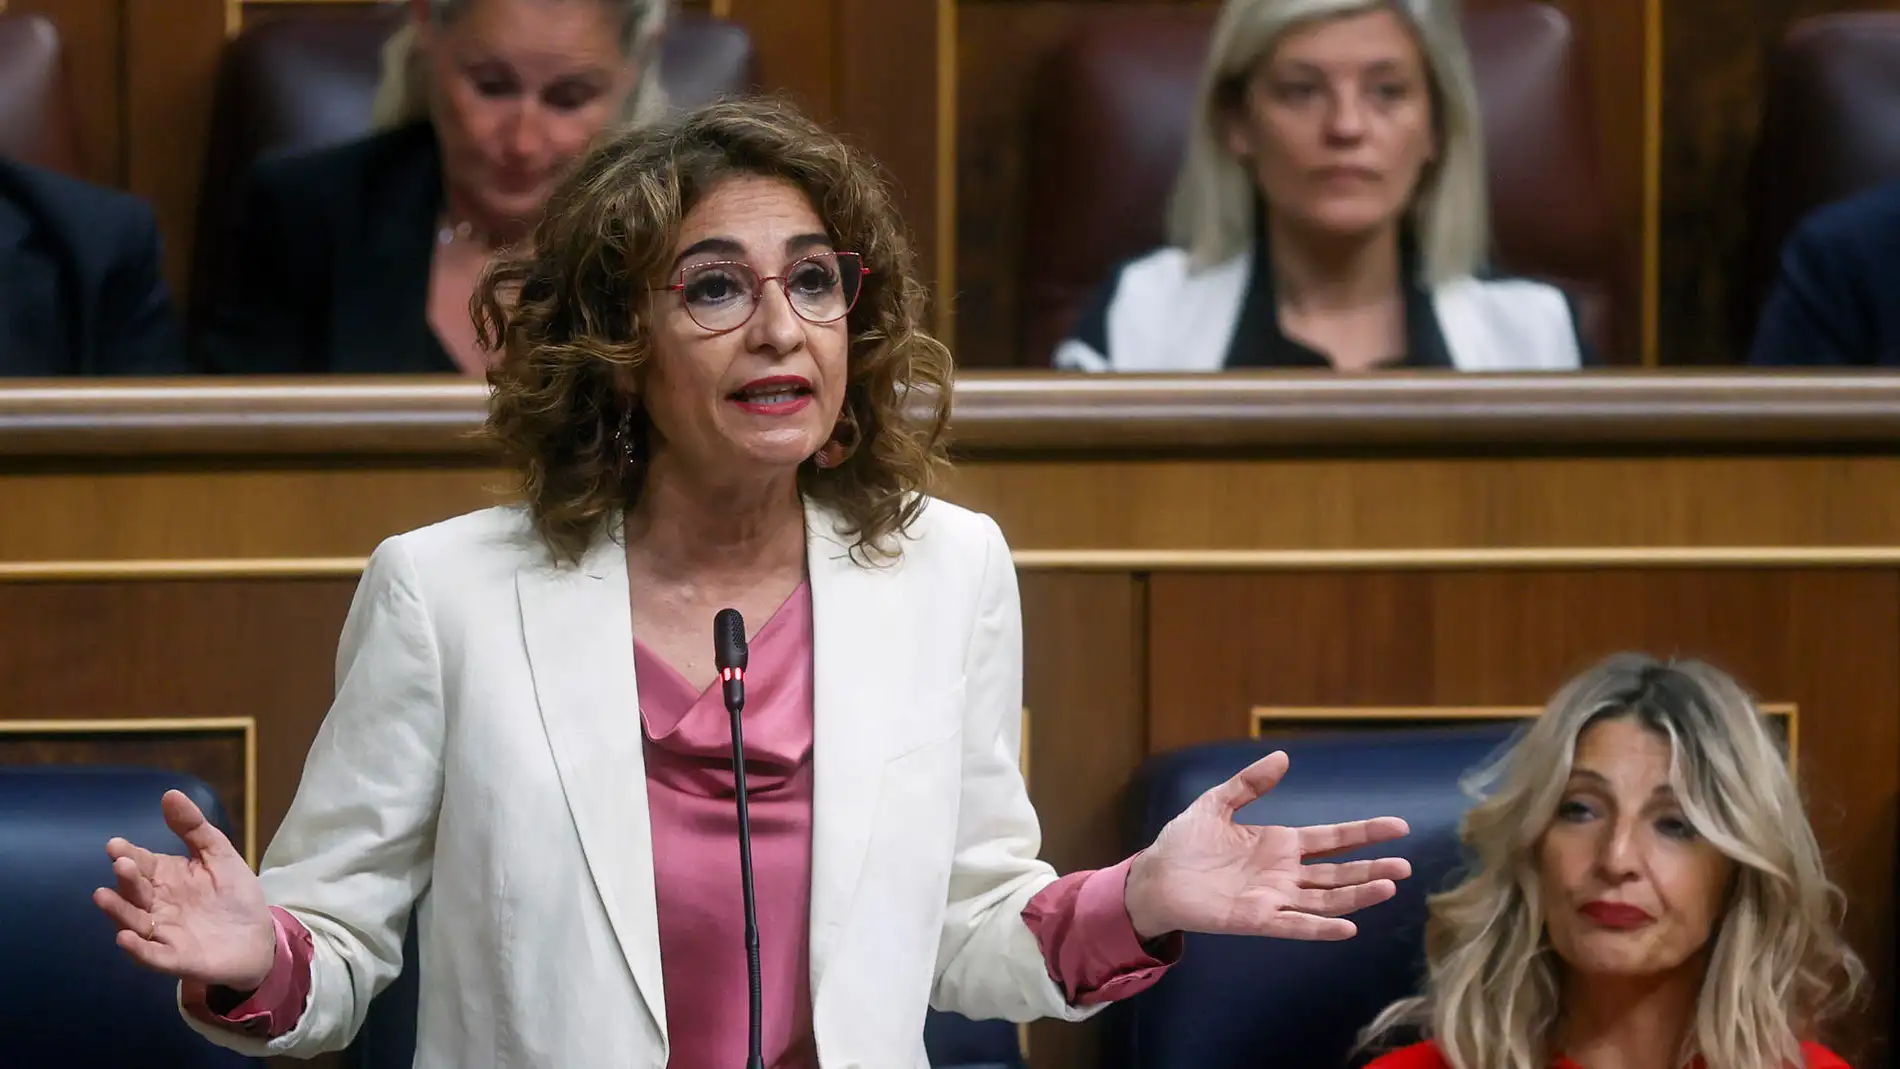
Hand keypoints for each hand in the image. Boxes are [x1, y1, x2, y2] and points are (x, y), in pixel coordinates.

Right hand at [92, 790, 275, 991]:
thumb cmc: (233, 895)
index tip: (116, 844)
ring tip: (103, 896)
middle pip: (135, 890)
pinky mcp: (175, 958)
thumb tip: (169, 793)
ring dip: (118, 910)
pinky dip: (138, 948)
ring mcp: (164, 933)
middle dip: (126, 878)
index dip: (128, 854)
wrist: (258, 938)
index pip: (142, 863)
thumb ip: (194, 828)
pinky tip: (125, 938)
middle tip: (120, 863)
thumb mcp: (219, 855)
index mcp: (166, 877)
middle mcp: (157, 905)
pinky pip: (152, 955)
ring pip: (134, 921)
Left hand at [1124, 751, 1411, 941]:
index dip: (1364, 833)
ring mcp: (1274, 898)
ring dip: (1357, 895)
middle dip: (1372, 868)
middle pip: (1339, 873)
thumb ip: (1249, 784)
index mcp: (1280, 844)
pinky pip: (1295, 925)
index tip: (1398, 827)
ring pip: (1326, 899)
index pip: (1332, 839)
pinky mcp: (1257, 919)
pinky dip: (1321, 927)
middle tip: (1406, 866)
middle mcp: (1285, 873)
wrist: (1154, 877)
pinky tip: (1349, 925)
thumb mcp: (1217, 803)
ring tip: (1389, 886)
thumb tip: (1282, 757)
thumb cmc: (1184, 843)